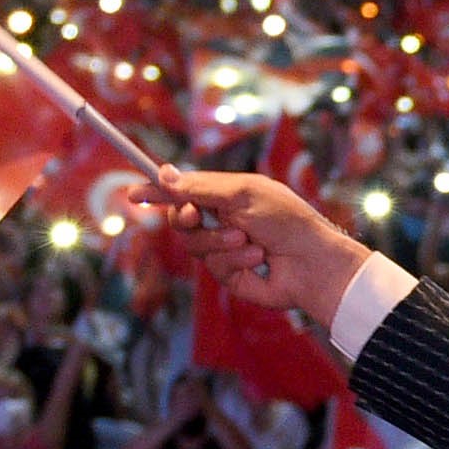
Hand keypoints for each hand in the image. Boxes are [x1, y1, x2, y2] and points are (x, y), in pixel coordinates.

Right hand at [138, 167, 370, 329]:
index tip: (134, 193)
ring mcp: (225, 249)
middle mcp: (222, 220)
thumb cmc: (287, 220)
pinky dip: (234, 259)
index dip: (158, 192)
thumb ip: (200, 187)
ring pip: (193, 245)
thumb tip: (163, 173)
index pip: (184, 191)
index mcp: (226, 195)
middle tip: (196, 215)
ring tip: (248, 239)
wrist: (313, 262)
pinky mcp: (230, 275)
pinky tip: (259, 258)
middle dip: (185, 217)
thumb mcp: (241, 194)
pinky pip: (213, 266)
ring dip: (218, 240)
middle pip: (179, 220)